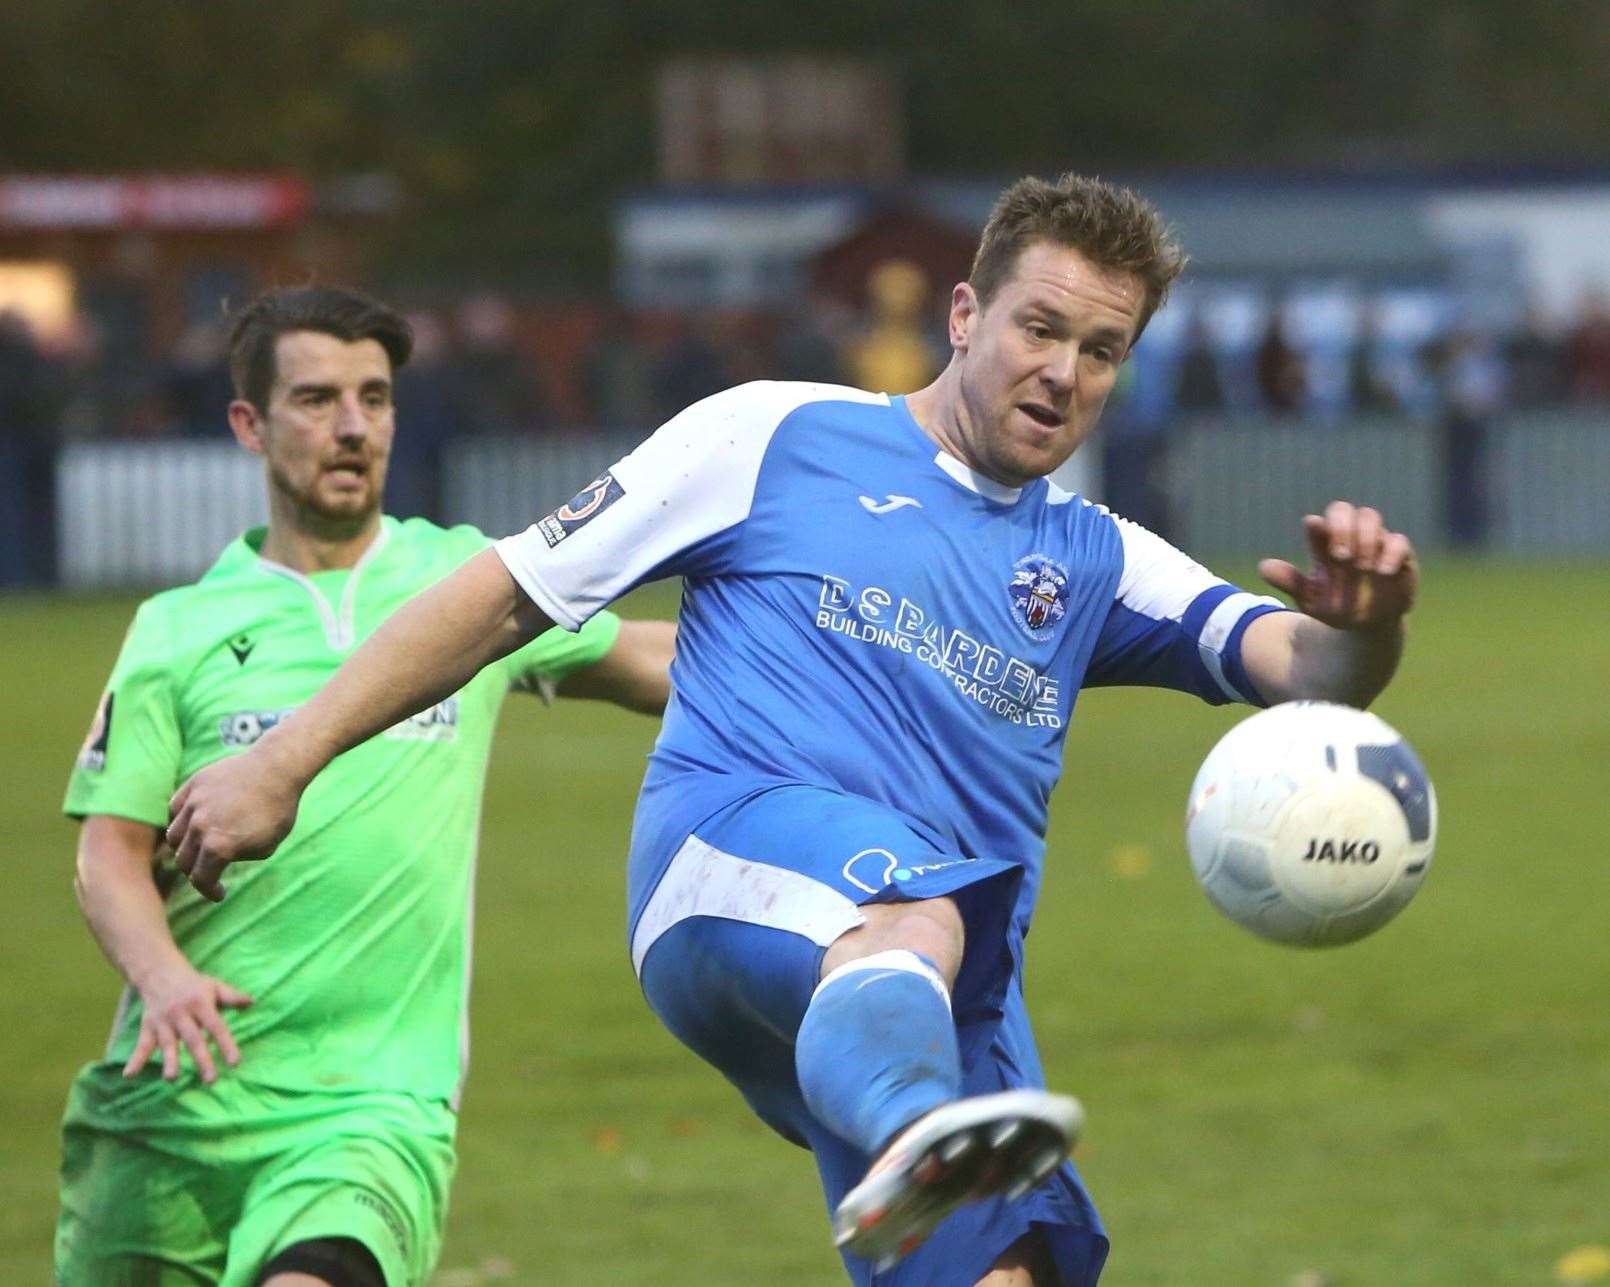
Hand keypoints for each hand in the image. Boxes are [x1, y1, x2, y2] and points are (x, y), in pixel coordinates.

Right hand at [125, 963, 252, 1084]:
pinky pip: (141, 1045)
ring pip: (167, 1044)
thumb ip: (232, 996)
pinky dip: (135, 1060)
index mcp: (201, 1004)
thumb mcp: (215, 986)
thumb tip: (251, 1002)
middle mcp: (181, 1014)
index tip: (235, 1063)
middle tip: (211, 1080)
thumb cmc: (194, 985)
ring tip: (172, 1079)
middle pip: (193, 1039)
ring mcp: (163, 1022)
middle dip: (202, 1060)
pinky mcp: (148, 1028)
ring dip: (169, 1061)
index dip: (226, 1044)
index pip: (216, 1027)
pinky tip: (128, 1075)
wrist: (160, 974)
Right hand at [166, 745, 302, 901]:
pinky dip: (180, 821)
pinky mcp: (192, 785)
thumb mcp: (266, 846)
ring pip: (174, 836)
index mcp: (217, 847)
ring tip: (198, 848)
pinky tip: (192, 825)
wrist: (278, 768)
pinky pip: (176, 810)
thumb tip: (222, 858)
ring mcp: (193, 804)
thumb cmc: (278, 809)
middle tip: (207, 872)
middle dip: (196, 871)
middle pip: (183, 860)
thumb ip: (238, 856)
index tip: (218, 894)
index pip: (201, 879)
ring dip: (184, 847)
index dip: (209, 891)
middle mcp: (199, 827)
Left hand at [1258, 502, 1417, 630]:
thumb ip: (1290, 582)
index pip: (1321, 524)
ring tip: (1360, 565)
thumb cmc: (1336, 607)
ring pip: (1371, 517)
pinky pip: (1399, 542)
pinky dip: (1391, 552)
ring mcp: (1375, 544)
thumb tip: (1263, 567)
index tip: (1313, 529)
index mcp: (1326, 546)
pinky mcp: (1400, 557)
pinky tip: (1381, 571)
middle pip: (1345, 510)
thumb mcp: (1309, 599)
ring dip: (1364, 537)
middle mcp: (1350, 538)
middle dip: (1341, 526)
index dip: (1317, 525)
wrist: (1365, 627)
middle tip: (1339, 555)